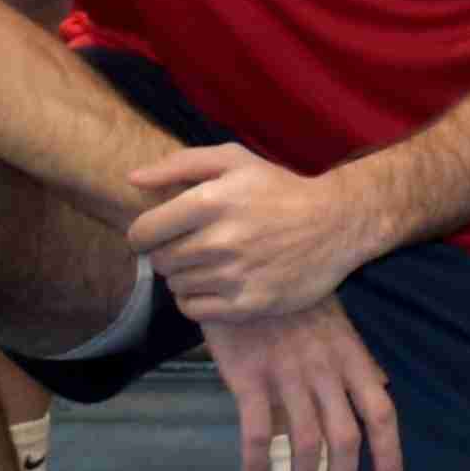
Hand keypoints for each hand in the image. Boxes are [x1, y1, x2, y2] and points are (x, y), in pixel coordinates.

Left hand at [127, 141, 377, 321]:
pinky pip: (194, 310)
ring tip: (212, 262)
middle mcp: (220, 240)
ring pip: (176, 286)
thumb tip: (132, 180)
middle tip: (193, 246)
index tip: (156, 234)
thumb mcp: (236, 161)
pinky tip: (215, 284)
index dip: (143, 234)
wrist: (337, 223)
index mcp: (211, 200)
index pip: (143, 232)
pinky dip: (196, 300)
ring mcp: (235, 275)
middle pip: (160, 261)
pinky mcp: (249, 304)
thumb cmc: (280, 190)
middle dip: (169, 253)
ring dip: (186, 275)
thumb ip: (180, 165)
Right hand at [199, 299, 401, 470]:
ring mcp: (288, 374)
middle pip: (346, 437)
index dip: (389, 451)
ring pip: (305, 442)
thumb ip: (357, 359)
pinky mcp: (249, 377)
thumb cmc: (291, 298)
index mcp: (350, 357)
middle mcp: (325, 370)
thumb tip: (382, 385)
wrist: (244, 267)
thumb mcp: (337, 321)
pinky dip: (257, 464)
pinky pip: (257, 432)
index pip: (381, 410)